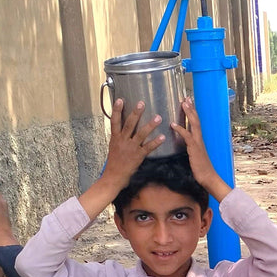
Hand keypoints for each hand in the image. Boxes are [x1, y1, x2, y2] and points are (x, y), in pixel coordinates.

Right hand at [78, 99, 163, 219]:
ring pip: (140, 134)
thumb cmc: (114, 162)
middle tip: (142, 103)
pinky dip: (155, 142)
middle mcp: (122, 141)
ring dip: (150, 125)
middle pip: (129, 124)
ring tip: (158, 117)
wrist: (114, 177)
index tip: (120, 99)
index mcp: (115, 138)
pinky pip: (148, 148)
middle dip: (135, 113)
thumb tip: (123, 128)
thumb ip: (119, 137)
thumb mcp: (114, 147)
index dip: (117, 110)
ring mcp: (130, 148)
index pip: (114, 121)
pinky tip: (163, 137)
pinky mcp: (137, 156)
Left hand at [171, 98, 230, 201]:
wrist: (208, 178)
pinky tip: (172, 124)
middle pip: (196, 119)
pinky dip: (180, 129)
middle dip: (191, 108)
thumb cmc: (201, 169)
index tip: (188, 103)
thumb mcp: (194, 156)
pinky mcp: (194, 149)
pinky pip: (187, 136)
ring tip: (183, 103)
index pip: (196, 122)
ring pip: (194, 124)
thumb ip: (190, 148)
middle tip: (186, 97)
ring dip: (189, 113)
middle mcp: (200, 139)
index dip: (193, 112)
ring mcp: (198, 143)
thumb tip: (185, 145)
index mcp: (199, 140)